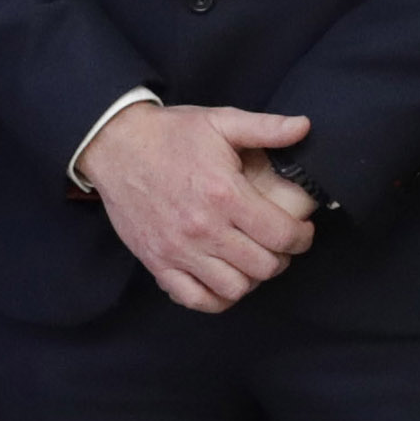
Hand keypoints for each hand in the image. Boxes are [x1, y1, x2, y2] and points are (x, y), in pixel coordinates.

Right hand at [85, 102, 317, 314]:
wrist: (115, 146)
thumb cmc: (169, 134)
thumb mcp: (220, 121)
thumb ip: (266, 127)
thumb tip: (304, 127)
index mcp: (224, 194)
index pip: (281, 234)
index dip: (302, 237)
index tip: (301, 232)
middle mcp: (203, 228)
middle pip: (263, 266)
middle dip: (281, 257)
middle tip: (278, 245)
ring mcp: (179, 250)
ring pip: (234, 288)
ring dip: (251, 278)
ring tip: (251, 260)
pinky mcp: (158, 262)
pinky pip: (195, 299)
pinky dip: (215, 298)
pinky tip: (222, 279)